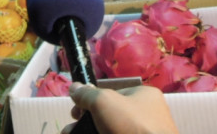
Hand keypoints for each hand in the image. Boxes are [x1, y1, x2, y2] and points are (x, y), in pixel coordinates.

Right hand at [63, 83, 177, 133]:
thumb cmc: (131, 126)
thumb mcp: (104, 102)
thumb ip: (87, 94)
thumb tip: (74, 87)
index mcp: (144, 97)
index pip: (112, 94)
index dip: (91, 101)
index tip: (76, 112)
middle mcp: (146, 116)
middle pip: (108, 115)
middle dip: (85, 121)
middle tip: (70, 129)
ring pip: (108, 131)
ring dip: (88, 132)